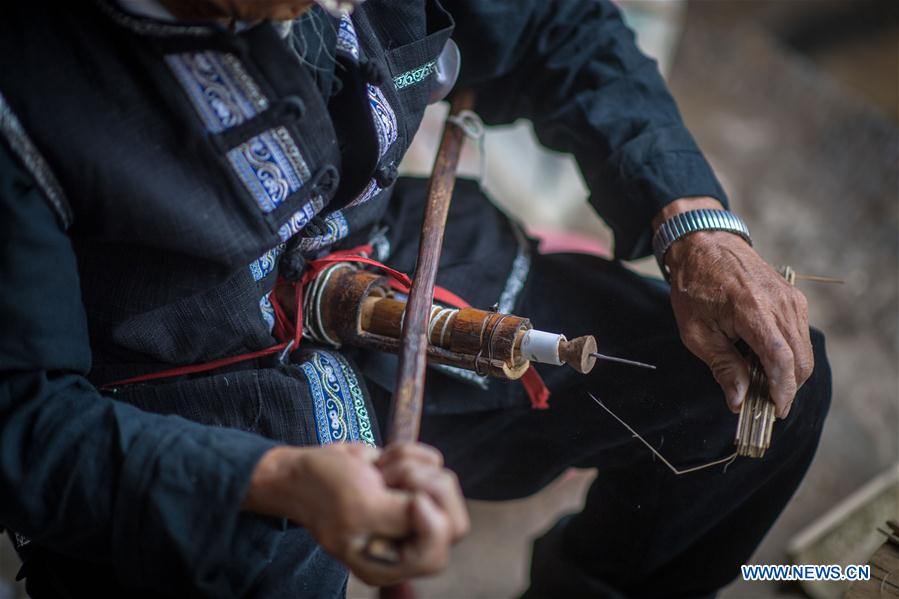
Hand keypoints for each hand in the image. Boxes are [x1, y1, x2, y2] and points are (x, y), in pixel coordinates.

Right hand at [242, 442, 466, 584]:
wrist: (306, 469)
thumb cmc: (324, 491)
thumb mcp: (358, 508)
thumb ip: (399, 517)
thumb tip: (428, 506)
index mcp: (391, 563)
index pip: (437, 553)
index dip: (432, 522)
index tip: (410, 499)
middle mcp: (407, 541)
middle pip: (455, 521)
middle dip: (426, 488)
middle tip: (393, 479)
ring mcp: (413, 512)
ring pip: (444, 484)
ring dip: (408, 468)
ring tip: (378, 474)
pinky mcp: (413, 483)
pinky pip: (433, 462)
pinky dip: (406, 453)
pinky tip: (380, 463)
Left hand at [657, 198, 813, 418]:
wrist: (706, 245)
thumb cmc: (694, 287)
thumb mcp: (696, 332)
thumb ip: (722, 366)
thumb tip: (738, 400)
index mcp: (753, 310)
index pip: (781, 360)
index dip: (782, 390)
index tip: (775, 411)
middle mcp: (780, 304)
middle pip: (800, 360)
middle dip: (786, 388)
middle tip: (763, 404)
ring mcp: (792, 300)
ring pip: (804, 351)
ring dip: (788, 374)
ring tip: (760, 382)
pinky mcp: (794, 299)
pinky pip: (800, 336)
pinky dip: (789, 355)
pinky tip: (763, 359)